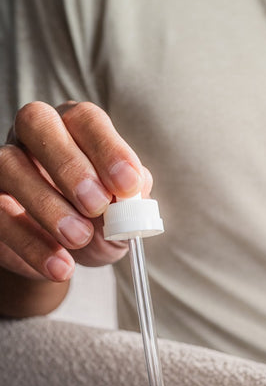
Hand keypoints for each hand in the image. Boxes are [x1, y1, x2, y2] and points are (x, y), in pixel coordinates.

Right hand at [0, 101, 151, 282]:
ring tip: (80, 238)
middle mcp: (33, 138)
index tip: (128, 185)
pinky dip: (31, 245)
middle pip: (36, 123)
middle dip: (69, 164)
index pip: (86, 119)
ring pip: (8, 166)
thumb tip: (133, 193)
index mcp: (74, 129)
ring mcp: (5, 169)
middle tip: (97, 205)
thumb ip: (132, 200)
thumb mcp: (125, 213)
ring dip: (48, 205)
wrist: (68, 257)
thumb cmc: (101, 222)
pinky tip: (61, 266)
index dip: (108, 148)